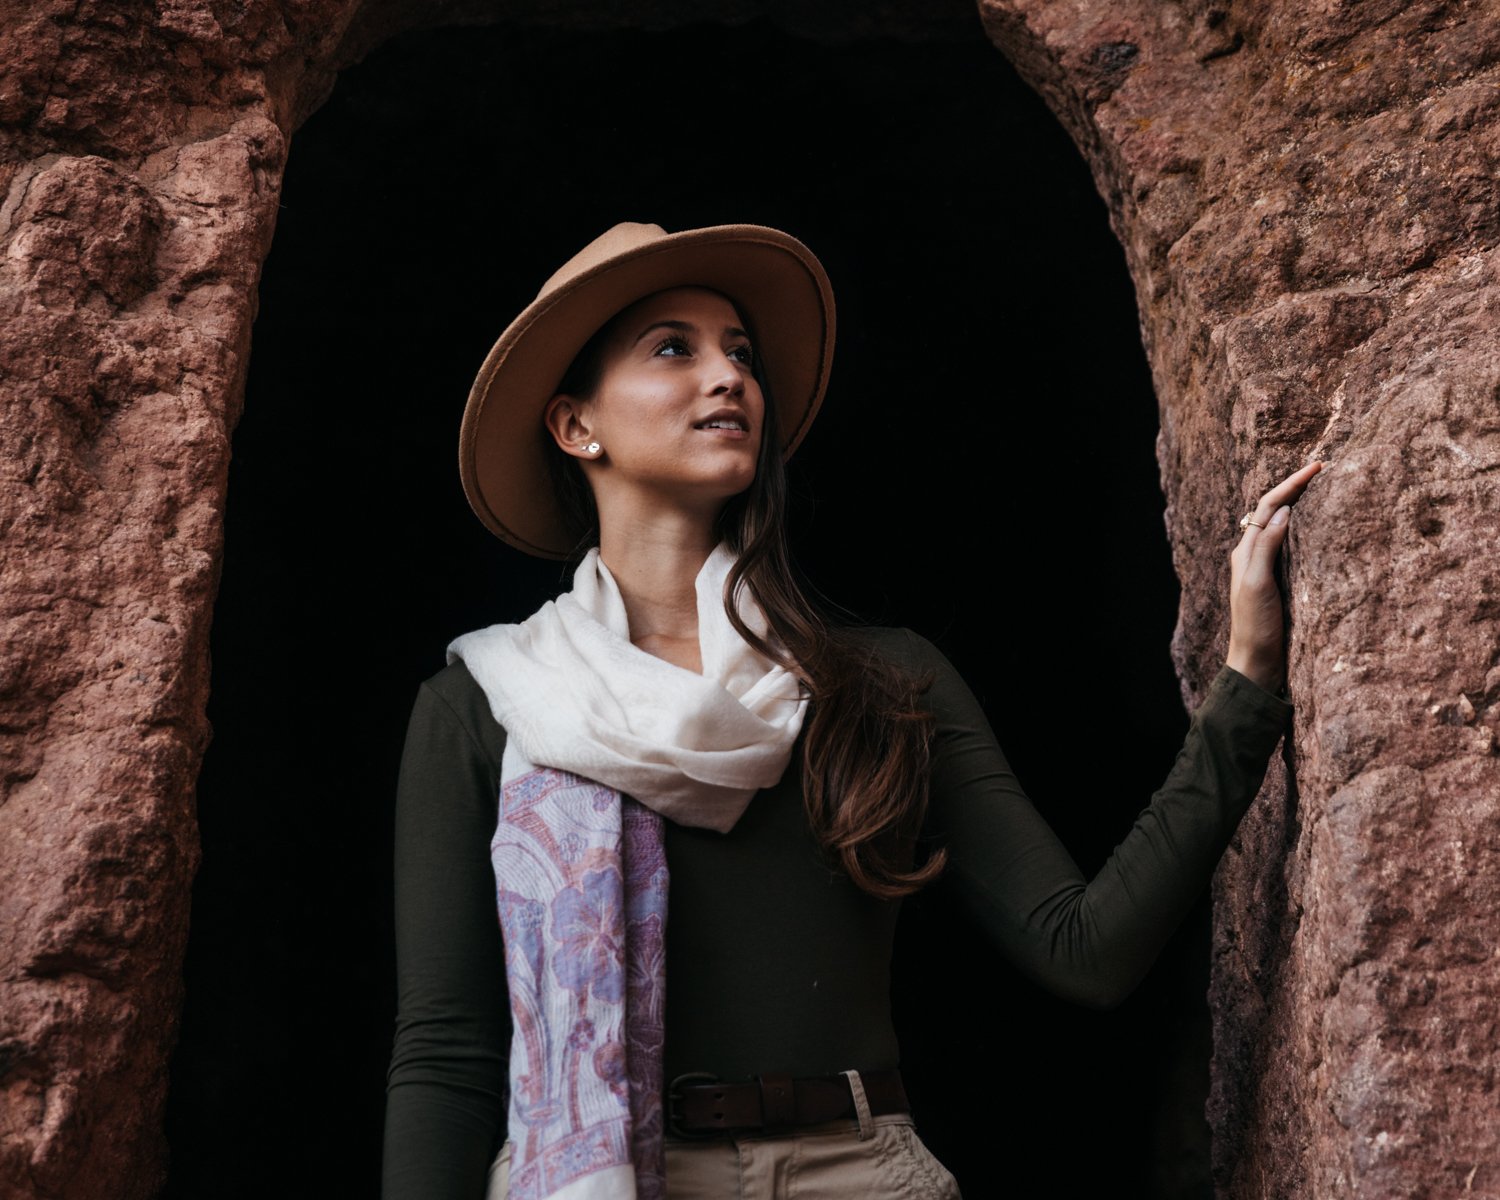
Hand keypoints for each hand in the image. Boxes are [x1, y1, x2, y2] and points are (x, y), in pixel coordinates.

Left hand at [1226, 460, 1323, 693]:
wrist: (1255, 662)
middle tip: (1323, 469)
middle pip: (1273, 510)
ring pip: (1281, 525)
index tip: (1318, 466)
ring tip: (1322, 487)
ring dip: (1299, 504)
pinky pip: (1290, 544)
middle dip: (1296, 487)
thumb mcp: (1259, 584)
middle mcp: (1253, 554)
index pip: (1268, 506)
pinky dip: (1304, 528)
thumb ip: (1266, 547)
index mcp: (1245, 551)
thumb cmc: (1256, 626)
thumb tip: (1282, 511)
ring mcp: (1265, 567)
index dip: (1292, 484)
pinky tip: (1318, 527)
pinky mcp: (1278, 581)